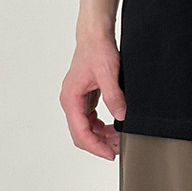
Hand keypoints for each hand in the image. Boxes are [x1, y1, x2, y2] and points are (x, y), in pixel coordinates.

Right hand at [60, 31, 125, 160]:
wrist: (95, 36)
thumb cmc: (97, 50)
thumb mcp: (108, 73)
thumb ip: (114, 96)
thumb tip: (121, 117)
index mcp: (71, 98)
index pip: (80, 132)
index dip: (96, 147)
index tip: (110, 154)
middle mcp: (70, 101)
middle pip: (81, 134)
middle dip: (99, 144)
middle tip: (118, 149)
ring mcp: (77, 100)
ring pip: (86, 128)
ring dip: (102, 136)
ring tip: (119, 139)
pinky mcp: (85, 98)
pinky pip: (91, 120)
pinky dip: (102, 127)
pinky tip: (114, 127)